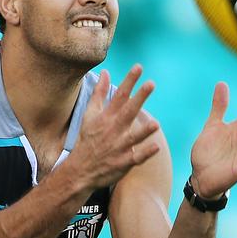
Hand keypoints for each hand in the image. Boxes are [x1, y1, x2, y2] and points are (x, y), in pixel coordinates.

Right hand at [69, 65, 160, 189]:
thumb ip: (99, 93)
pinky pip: (136, 158)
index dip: (129, 81)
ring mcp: (119, 147)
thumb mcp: (90, 114)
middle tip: (151, 84)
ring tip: (155, 124)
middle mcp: (113, 130)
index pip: (119, 95)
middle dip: (139, 98)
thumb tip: (106, 72)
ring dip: (144, 131)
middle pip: (128, 112)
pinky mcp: (123, 162)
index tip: (138, 67)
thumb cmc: (88, 139)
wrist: (80, 170)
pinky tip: (156, 147)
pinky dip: (145, 153)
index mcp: (106, 117)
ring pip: (133, 137)